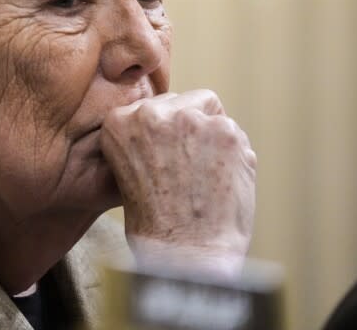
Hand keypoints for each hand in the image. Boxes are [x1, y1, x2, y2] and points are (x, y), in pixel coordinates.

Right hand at [98, 90, 256, 276]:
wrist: (184, 255)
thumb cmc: (154, 225)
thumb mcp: (127, 171)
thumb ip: (146, 139)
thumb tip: (178, 118)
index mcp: (119, 123)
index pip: (155, 106)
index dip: (169, 131)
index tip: (171, 156)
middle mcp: (151, 114)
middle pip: (187, 101)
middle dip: (193, 129)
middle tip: (192, 169)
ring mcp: (190, 120)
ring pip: (214, 115)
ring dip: (215, 142)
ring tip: (207, 180)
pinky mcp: (225, 133)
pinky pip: (237, 136)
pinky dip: (236, 158)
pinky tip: (223, 184)